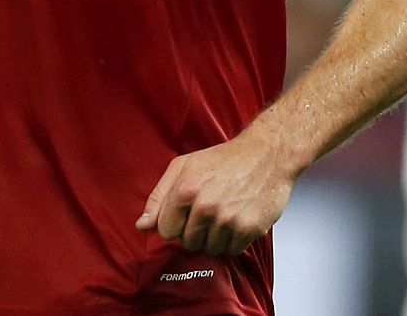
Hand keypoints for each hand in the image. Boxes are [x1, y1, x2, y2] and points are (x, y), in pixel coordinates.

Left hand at [134, 131, 298, 255]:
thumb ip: (158, 197)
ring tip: (222, 215)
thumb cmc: (222, 160)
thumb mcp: (182, 167)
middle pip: (188, 242)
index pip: (166, 230)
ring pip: (210, 249)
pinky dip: (233, 241)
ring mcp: (229, 220)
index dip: (174, 223)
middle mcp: (206, 207)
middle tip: (206, 211)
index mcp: (185, 190)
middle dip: (194, 231)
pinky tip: (235, 220)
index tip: (184, 214)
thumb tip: (142, 225)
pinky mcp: (250, 229)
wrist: (265, 157)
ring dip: (214, 237)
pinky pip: (232, 250)